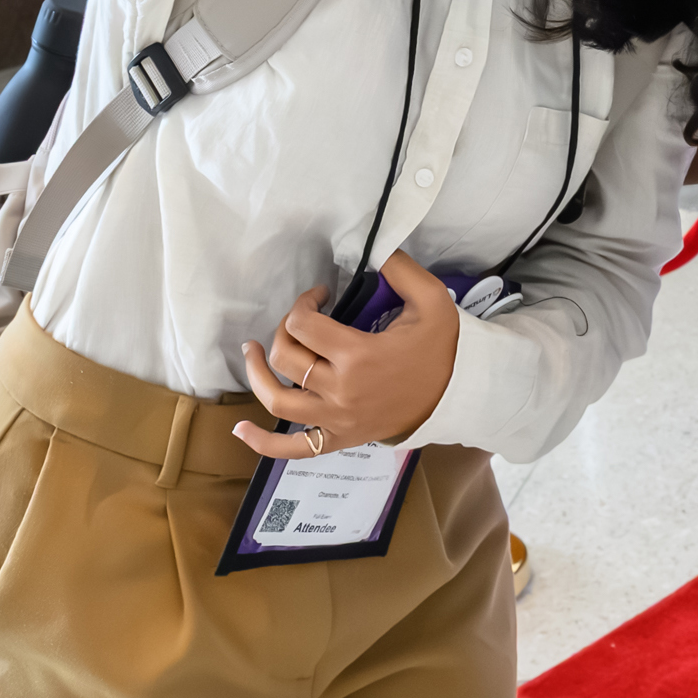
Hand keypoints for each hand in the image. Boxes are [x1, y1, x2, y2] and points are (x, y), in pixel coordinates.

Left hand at [233, 250, 461, 459]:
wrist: (457, 395)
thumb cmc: (440, 348)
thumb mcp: (431, 300)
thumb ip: (399, 268)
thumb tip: (371, 247)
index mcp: (357, 356)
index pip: (303, 323)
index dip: (305, 301)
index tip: (321, 295)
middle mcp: (340, 391)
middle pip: (285, 357)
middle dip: (285, 329)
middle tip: (300, 319)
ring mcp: (337, 420)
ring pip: (277, 400)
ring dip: (256, 374)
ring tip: (252, 352)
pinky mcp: (339, 439)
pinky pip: (293, 450)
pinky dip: (263, 443)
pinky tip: (240, 429)